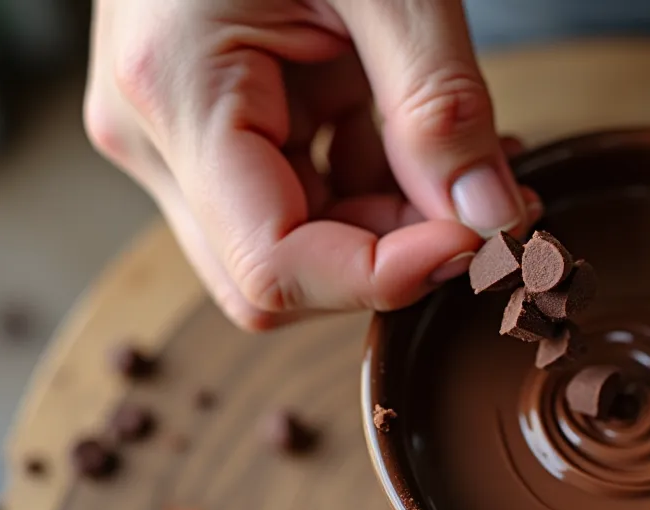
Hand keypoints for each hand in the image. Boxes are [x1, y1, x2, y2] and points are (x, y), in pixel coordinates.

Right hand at [86, 0, 537, 329]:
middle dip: (393, 257)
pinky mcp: (219, 120)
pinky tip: (441, 150)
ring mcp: (180, 131)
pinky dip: (383, 189)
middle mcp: (156, 132)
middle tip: (488, 213)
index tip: (479, 241)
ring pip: (298, 244)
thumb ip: (442, 108)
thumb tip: (493, 222)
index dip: (385, 277)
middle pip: (279, 275)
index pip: (273, 267)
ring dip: (398, 225)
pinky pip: (305, 194)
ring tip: (479, 165)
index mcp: (176, 93)